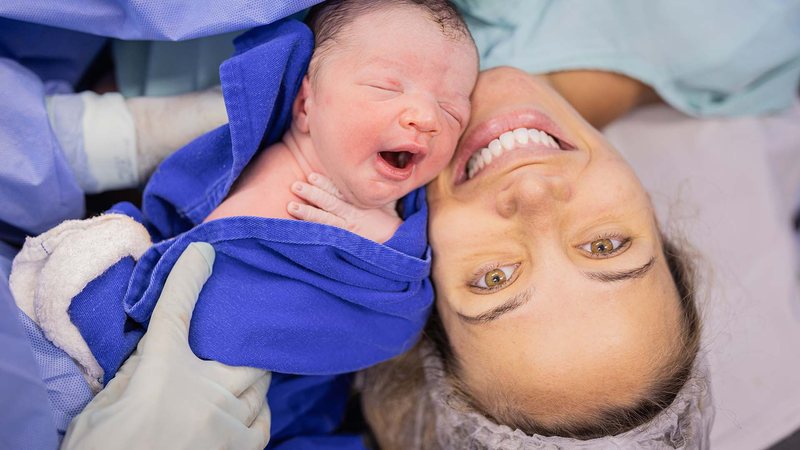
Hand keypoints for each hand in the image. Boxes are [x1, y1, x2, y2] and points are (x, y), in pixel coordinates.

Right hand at [61, 243, 270, 449]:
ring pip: (259, 388)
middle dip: (245, 343)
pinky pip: (261, 423)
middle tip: (242, 337)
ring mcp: (226, 423)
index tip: (205, 252)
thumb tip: (157, 348)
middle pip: (243, 352)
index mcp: (162, 373)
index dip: (189, 278)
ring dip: (251, 380)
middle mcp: (204, 392)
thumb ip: (135, 374)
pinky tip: (246, 411)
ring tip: (242, 376)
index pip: (176, 312)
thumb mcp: (103, 409)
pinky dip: (256, 413)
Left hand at [287, 173, 401, 242]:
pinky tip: (299, 231)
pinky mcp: (345, 244)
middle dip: (312, 194)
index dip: (325, 184)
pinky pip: (327, 238)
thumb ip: (374, 190)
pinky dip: (313, 234)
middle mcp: (353, 216)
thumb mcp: (385, 202)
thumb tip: (374, 172)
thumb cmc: (390, 222)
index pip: (340, 192)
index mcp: (361, 204)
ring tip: (291, 206)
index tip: (311, 176)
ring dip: (308, 213)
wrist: (398, 245)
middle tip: (295, 186)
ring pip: (325, 221)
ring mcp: (347, 231)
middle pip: (330, 203)